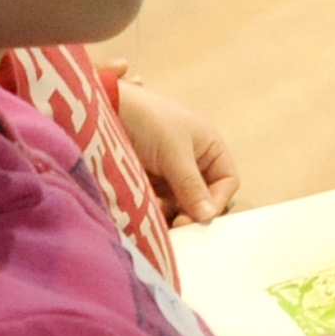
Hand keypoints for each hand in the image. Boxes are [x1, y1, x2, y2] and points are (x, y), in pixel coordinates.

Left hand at [113, 76, 239, 223]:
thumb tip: (208, 216)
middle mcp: (193, 163)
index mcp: (209, 148)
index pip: (226, 181)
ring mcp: (170, 175)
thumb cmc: (149, 122)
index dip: (218, 200)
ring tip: (156, 212)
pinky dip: (154, 211)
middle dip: (193, 212)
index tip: (202, 218)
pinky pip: (159, 206)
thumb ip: (192, 186)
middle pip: (203, 198)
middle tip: (180, 225)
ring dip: (171, 214)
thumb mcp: (175, 153)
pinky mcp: (149, 184)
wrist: (108, 110)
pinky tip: (145, 210)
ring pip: (180, 206)